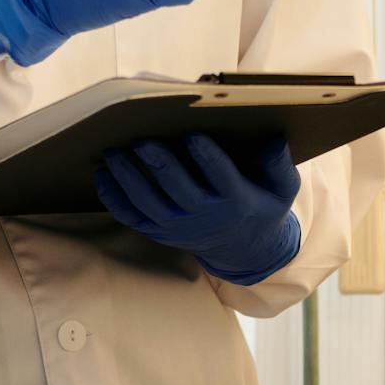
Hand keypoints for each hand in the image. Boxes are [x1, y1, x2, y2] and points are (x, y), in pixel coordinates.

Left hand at [94, 134, 302, 284]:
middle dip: (160, 164)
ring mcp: (178, 227)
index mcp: (236, 201)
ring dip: (129, 178)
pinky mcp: (160, 232)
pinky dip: (115, 199)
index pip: (221, 177)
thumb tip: (273, 139)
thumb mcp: (282, 188)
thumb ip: (279, 164)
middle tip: (142, 139)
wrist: (244, 249)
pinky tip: (102, 176)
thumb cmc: (261, 204)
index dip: (207, 157)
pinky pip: (133, 217)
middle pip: (179, 189)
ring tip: (113, 153)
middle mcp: (204, 216)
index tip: (194, 135)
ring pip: (149, 203)